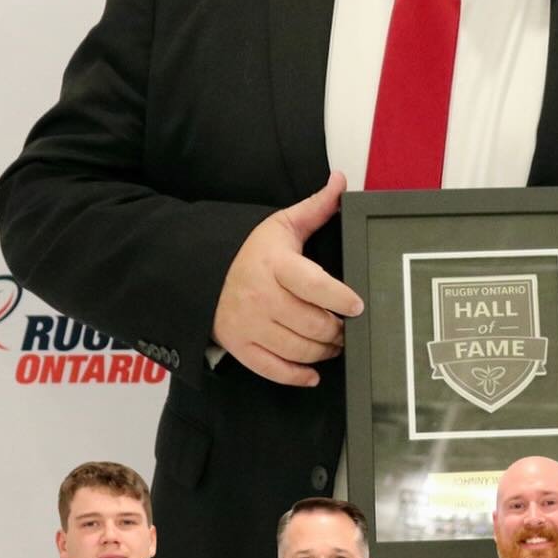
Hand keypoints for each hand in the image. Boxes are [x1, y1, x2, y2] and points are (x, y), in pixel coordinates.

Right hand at [212, 172, 363, 385]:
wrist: (200, 273)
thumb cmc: (249, 251)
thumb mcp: (280, 225)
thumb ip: (315, 207)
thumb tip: (340, 181)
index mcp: (275, 264)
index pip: (312, 284)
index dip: (339, 297)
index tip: (357, 305)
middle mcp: (262, 297)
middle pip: (312, 323)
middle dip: (338, 330)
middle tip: (348, 328)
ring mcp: (250, 324)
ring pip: (298, 348)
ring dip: (325, 351)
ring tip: (335, 344)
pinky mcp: (240, 346)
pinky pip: (273, 369)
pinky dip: (297, 376)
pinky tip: (313, 373)